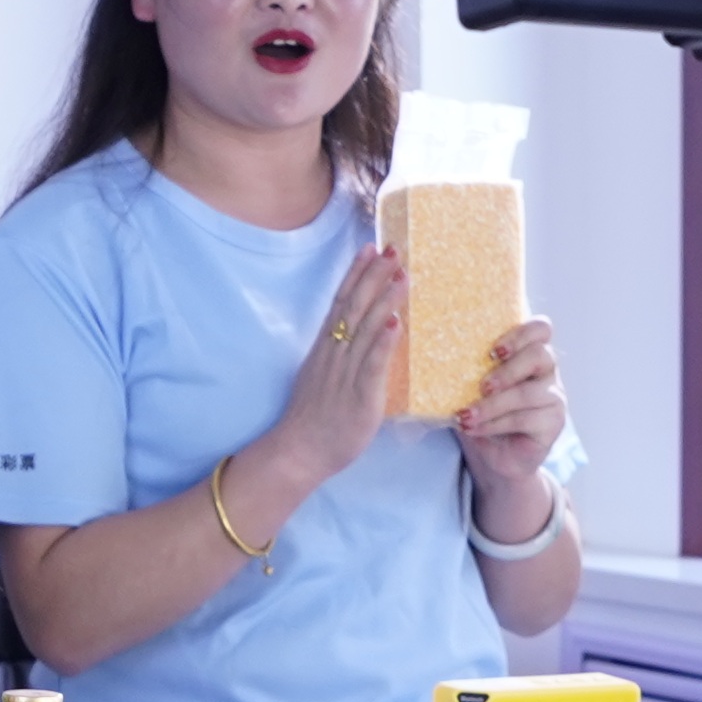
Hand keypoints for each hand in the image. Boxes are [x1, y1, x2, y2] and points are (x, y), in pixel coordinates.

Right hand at [235, 246, 410, 539]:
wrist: (299, 452)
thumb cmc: (314, 420)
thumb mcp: (323, 379)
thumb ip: (341, 357)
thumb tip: (363, 337)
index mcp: (324, 350)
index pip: (341, 303)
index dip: (356, 275)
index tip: (369, 249)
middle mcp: (334, 355)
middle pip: (355, 307)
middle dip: (374, 276)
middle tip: (393, 249)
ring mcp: (346, 374)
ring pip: (366, 329)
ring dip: (385, 300)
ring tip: (402, 274)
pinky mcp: (360, 396)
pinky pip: (372, 364)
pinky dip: (384, 341)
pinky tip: (397, 321)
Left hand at [455, 317, 569, 519]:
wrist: (491, 458)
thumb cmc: (478, 414)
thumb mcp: (466, 386)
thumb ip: (461, 367)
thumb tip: (423, 350)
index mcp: (526, 353)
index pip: (540, 329)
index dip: (521, 334)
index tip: (492, 351)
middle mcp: (545, 371)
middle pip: (541, 354)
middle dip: (507, 369)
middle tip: (482, 386)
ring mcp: (553, 396)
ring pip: (529, 392)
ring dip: (492, 405)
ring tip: (465, 415)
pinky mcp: (553, 423)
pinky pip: (525, 418)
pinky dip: (494, 424)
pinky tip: (473, 428)